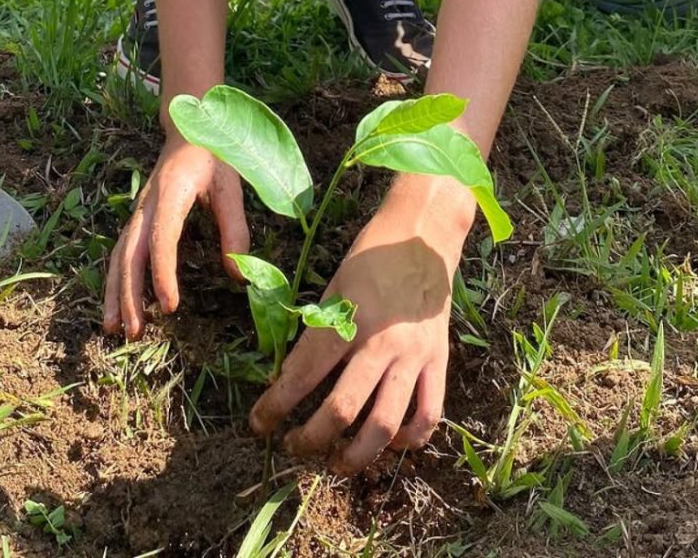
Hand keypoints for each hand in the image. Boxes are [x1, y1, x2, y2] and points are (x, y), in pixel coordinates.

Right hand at [102, 135, 248, 338]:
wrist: (189, 122)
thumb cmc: (214, 153)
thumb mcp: (231, 186)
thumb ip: (235, 230)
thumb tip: (238, 277)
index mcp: (171, 192)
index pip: (162, 238)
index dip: (163, 273)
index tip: (169, 306)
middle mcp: (147, 203)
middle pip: (130, 252)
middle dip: (129, 293)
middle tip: (135, 330)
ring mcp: (139, 210)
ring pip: (118, 254)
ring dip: (115, 291)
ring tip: (114, 328)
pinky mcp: (139, 216)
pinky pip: (121, 251)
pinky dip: (116, 279)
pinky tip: (118, 306)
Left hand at [250, 175, 474, 473]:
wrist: (425, 235)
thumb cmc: (372, 254)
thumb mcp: (334, 286)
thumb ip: (319, 332)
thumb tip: (289, 376)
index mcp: (348, 320)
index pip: (303, 375)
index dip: (275, 405)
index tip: (259, 423)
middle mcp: (382, 344)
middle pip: (341, 411)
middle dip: (310, 438)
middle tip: (293, 446)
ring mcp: (414, 357)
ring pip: (384, 426)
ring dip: (356, 455)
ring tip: (336, 462)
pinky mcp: (439, 362)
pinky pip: (427, 415)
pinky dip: (408, 439)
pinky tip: (389, 443)